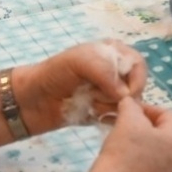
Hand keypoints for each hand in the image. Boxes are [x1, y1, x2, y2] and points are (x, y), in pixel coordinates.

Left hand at [16, 40, 148, 135]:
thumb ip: (104, 71)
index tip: (124, 93)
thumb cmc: (54, 73)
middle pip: (135, 88)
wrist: (33, 100)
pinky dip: (105, 118)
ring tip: (88, 103)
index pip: (138, 65)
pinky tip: (89, 113)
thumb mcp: (79, 61)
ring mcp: (109, 94)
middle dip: (117, 95)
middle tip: (95, 94)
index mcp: (112, 53)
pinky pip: (116, 118)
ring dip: (107, 107)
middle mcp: (114, 72)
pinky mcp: (103, 112)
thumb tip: (125, 95)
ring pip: (126, 106)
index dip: (135, 80)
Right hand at [90, 97, 171, 171]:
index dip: (148, 108)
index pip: (168, 116)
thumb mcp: (127, 120)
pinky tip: (123, 164)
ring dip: (142, 146)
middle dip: (144, 127)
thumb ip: (131, 106)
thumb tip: (131, 103)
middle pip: (163, 136)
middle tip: (124, 125)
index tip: (129, 109)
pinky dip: (139, 163)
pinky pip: (150, 171)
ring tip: (122, 144)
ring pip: (156, 154)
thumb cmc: (123, 152)